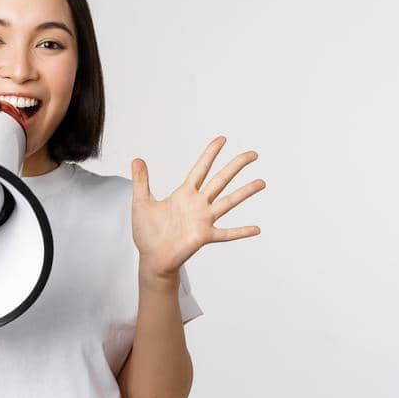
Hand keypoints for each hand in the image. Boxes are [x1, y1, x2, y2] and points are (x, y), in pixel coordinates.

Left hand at [131, 136, 265, 280]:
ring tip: (262, 182)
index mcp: (183, 194)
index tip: (222, 139)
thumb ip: (141, 181)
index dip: (210, 154)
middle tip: (253, 154)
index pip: (200, 169)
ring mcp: (203, 219)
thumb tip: (136, 159)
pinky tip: (257, 229)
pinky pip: (226, 233)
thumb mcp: (141, 202)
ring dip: (245, 192)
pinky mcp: (204, 236)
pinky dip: (241, 231)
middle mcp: (197, 204)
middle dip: (235, 166)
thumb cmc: (147, 232)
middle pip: (220, 180)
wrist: (151, 257)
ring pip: (228, 202)